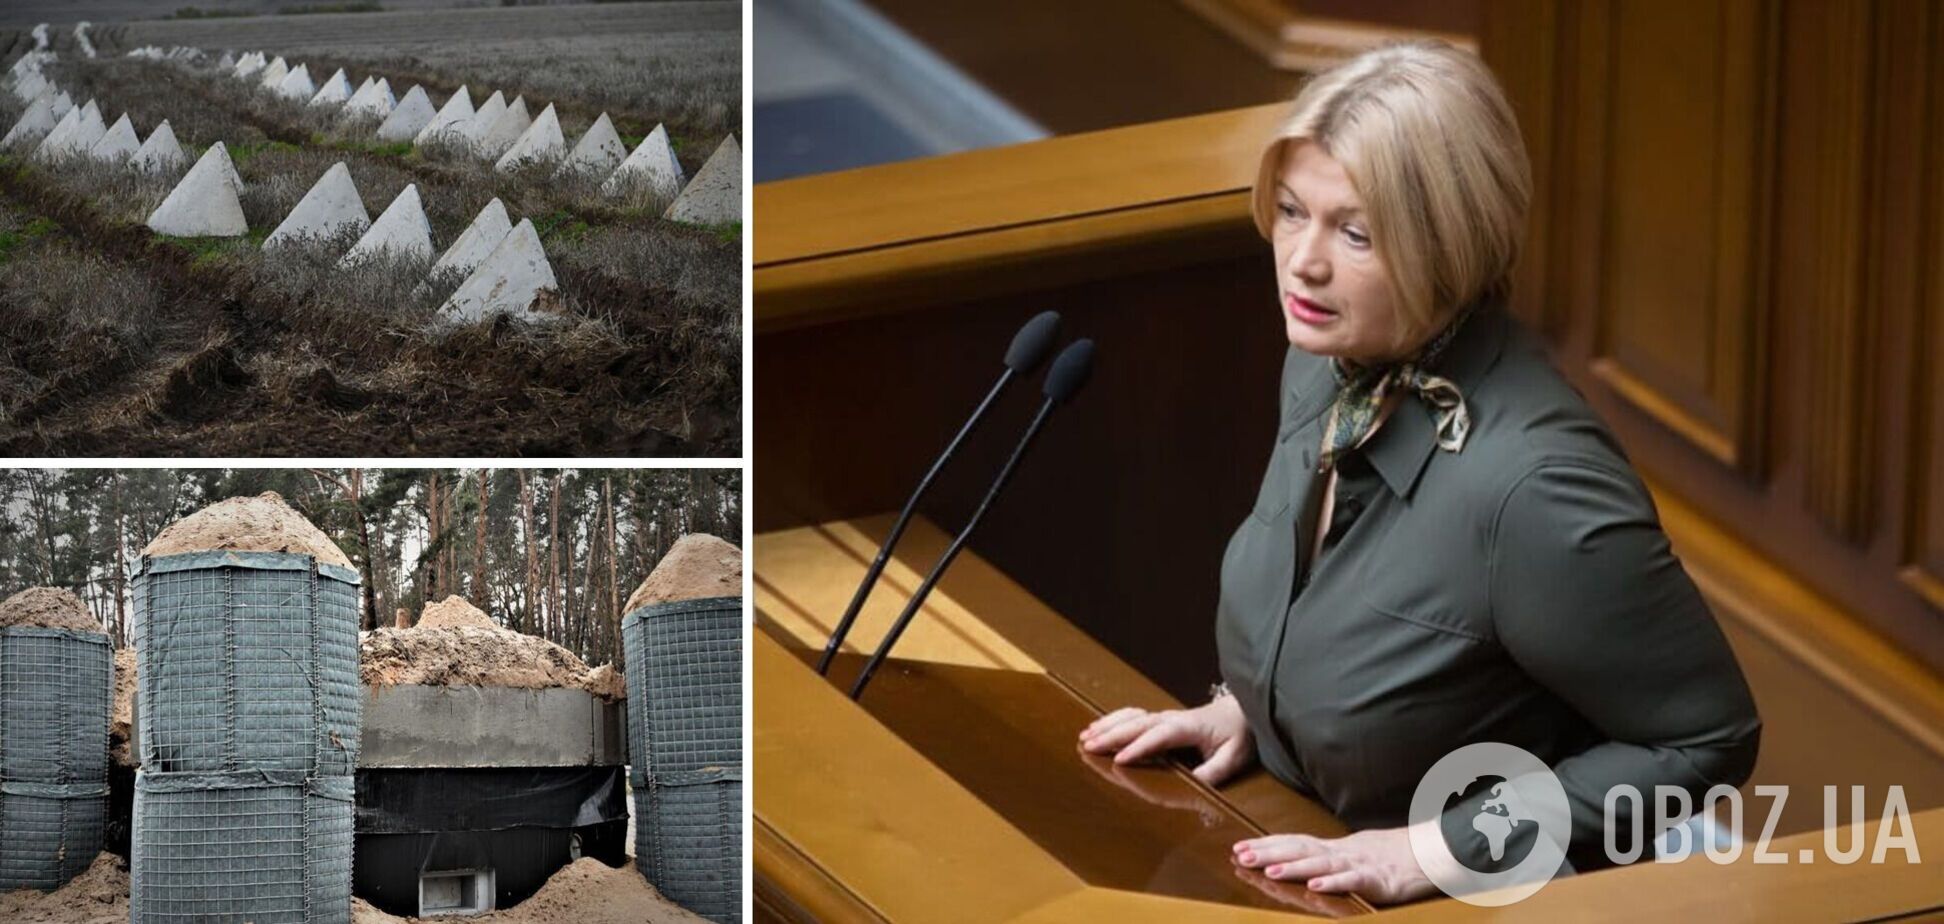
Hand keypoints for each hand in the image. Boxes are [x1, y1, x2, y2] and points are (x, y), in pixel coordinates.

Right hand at [1076, 695, 1253, 785]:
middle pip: (1138, 724)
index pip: (1160, 735)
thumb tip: (1192, 785)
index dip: (1140, 747)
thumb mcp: (1234, 757)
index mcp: (1189, 727)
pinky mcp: (1160, 720)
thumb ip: (1213, 772)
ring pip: (1131, 718)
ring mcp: (1164, 717)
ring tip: (1085, 737)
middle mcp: (1172, 719)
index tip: (1120, 759)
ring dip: (1108, 726)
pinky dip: (1112, 720)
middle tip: (1089, 747)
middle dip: (1113, 735)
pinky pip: (1132, 716)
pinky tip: (1095, 728)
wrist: (1242, 713)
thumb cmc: (1239, 735)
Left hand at [1231, 827, 1436, 904]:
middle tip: (1241, 855)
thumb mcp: (1353, 855)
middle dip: (1268, 853)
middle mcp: (1342, 853)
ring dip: (1293, 867)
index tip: (1238, 846)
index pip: (1295, 842)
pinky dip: (1334, 883)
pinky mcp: (1378, 880)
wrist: (1431, 852)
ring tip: (1269, 871)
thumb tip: (1298, 861)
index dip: (1267, 844)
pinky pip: (1353, 881)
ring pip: (1321, 865)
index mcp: (1334, 849)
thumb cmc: (1391, 856)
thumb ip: (1327, 859)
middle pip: (1300, 850)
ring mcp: (1359, 864)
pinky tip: (1315, 887)